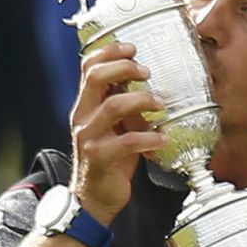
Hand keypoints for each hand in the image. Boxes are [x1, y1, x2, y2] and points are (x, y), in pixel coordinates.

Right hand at [69, 41, 166, 224]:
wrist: (93, 199)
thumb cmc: (109, 159)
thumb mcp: (114, 127)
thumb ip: (123, 105)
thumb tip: (144, 81)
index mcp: (85, 106)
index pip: (88, 68)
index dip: (108, 52)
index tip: (131, 48)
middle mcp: (83, 117)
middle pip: (96, 79)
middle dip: (124, 68)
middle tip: (146, 71)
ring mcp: (89, 138)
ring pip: (112, 107)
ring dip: (141, 101)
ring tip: (161, 104)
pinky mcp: (100, 159)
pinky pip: (127, 142)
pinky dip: (149, 138)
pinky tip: (164, 138)